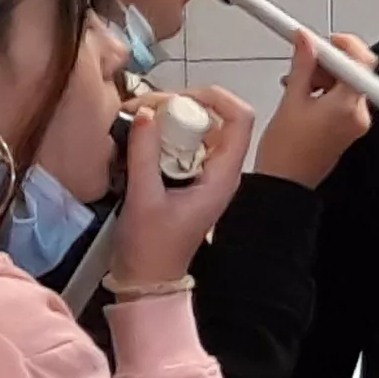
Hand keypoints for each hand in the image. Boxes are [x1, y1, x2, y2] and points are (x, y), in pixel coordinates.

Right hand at [112, 86, 255, 285]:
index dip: (215, 97)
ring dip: (170, 118)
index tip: (179, 96)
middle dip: (182, 105)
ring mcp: (206, 175)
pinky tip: (140, 137)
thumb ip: (144, 153)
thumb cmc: (150, 248)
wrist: (147, 281)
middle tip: (146, 107)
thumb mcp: (143, 198)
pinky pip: (183, 145)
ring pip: (198, 130)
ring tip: (139, 117)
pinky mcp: (189, 179)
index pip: (240, 119)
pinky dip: (164, 135)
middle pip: (216, 119)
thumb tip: (146, 112)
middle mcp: (221, 171)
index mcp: (222, 176)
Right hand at [253, 29, 377, 186]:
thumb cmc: (285, 153)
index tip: (325, 41)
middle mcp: (358, 115)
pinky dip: (327, 90)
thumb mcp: (290, 100)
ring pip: (349, 84)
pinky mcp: (349, 128)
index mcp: (347, 106)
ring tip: (300, 81)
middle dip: (330, 62)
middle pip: (355, 72)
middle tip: (306, 60)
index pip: (362, 62)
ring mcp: (356, 123)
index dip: (345, 45)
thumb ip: (302, 65)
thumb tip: (306, 41)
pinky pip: (344, 99)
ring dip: (326, 76)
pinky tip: (306, 93)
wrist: (285, 184)